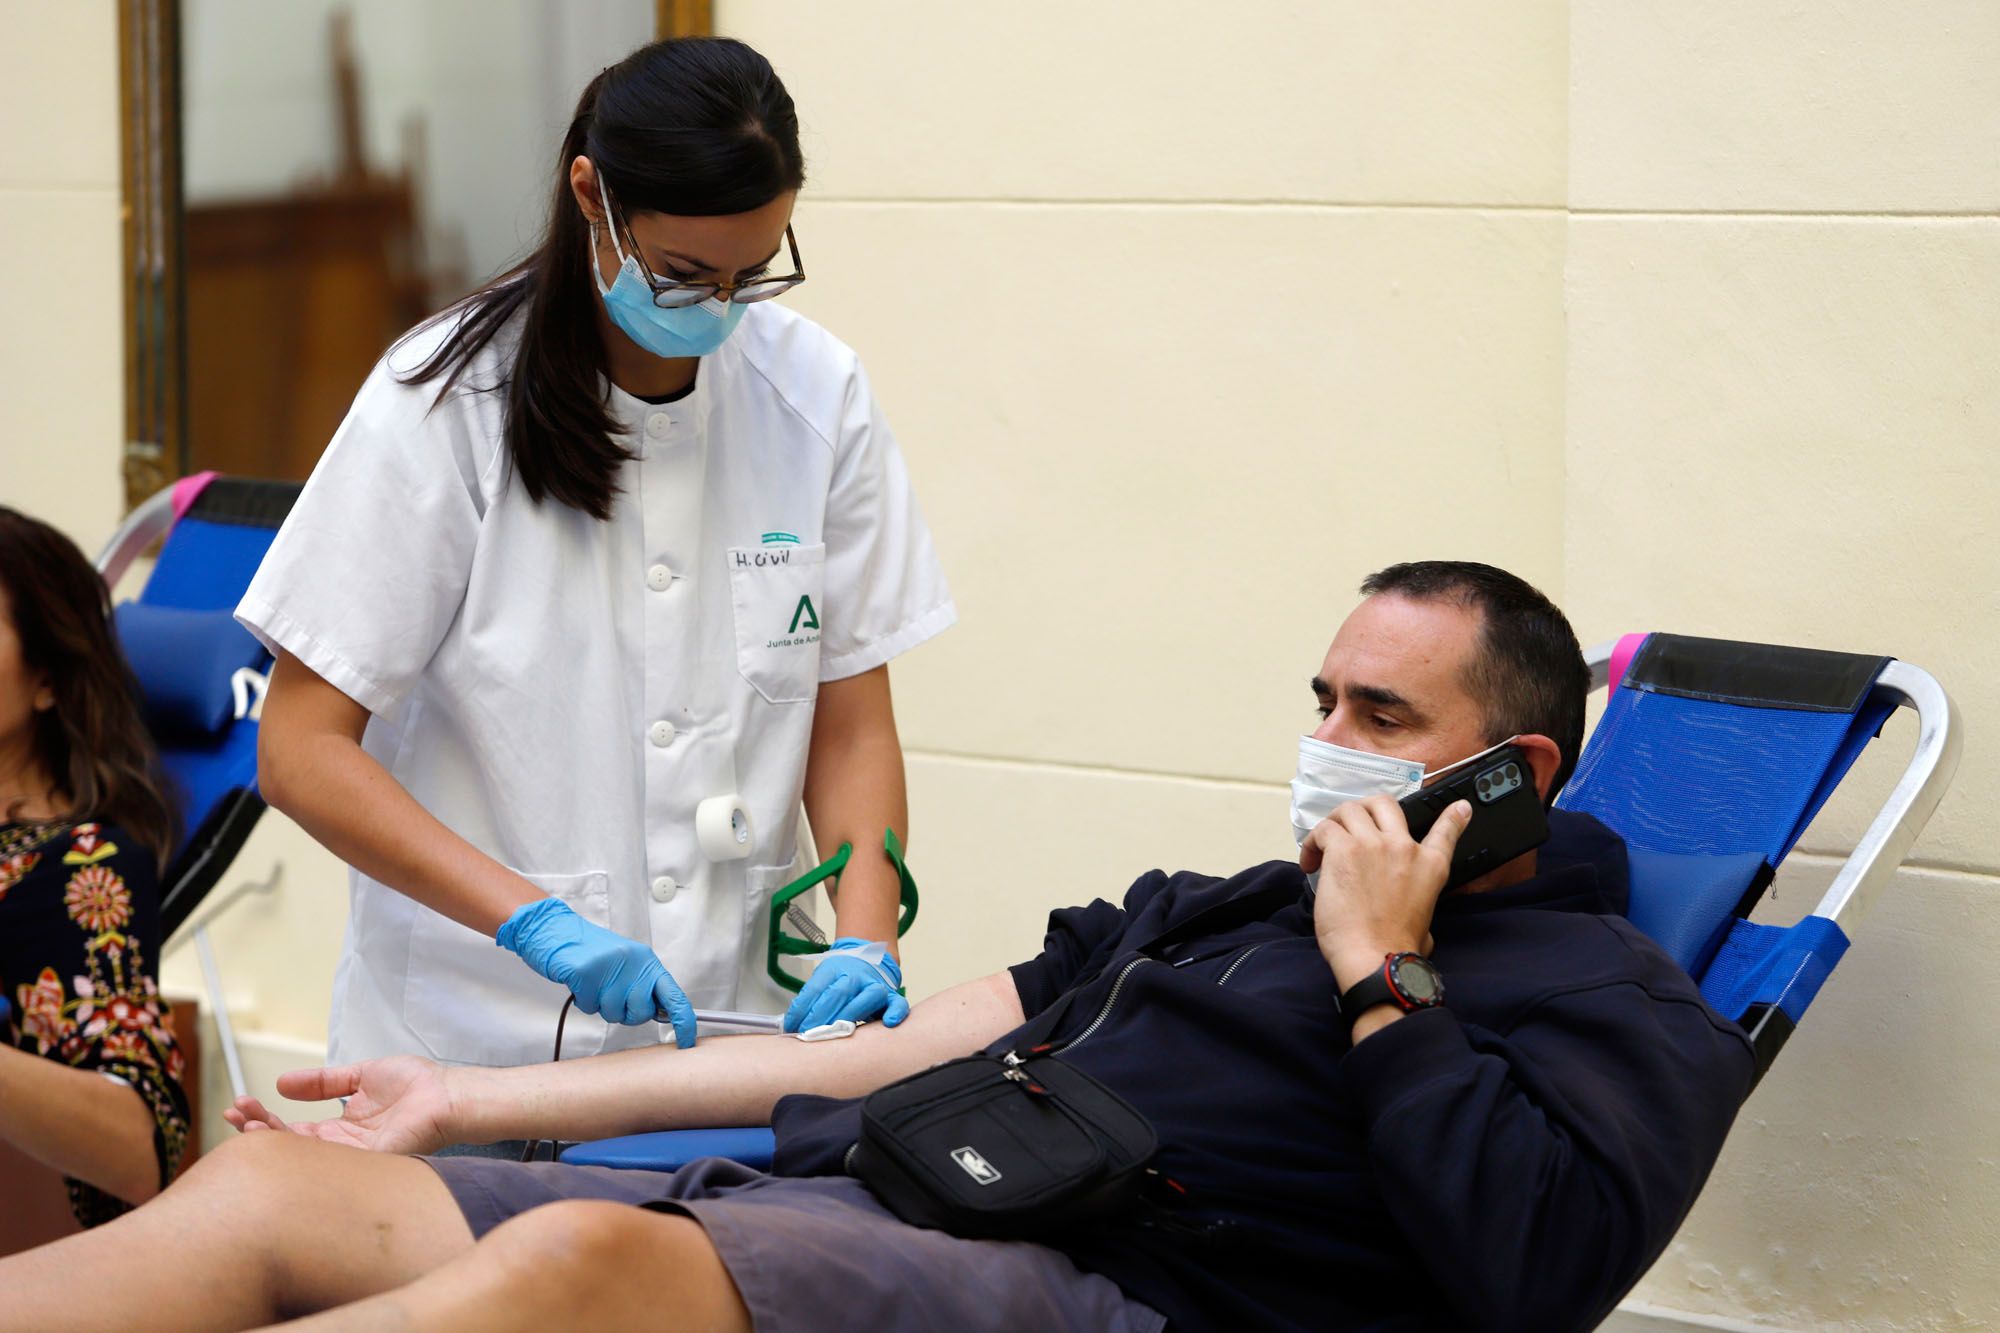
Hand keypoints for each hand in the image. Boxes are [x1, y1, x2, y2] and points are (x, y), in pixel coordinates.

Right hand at [222, 1055, 455, 1154]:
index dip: (264, 1119)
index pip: (291, 1131)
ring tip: (244, 1123)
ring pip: (301, 1158)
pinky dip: (298, 1151)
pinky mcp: (365, 1163)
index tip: (240, 1103)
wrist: (448, 1093)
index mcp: (339, 1131)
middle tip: (233, 1113)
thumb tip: (282, 1083)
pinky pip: (327, 1163)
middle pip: (288, 1147)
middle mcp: (341, 1150)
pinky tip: (275, 1138)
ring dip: (269, 1140)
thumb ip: (323, 1081)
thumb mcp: (360, 1075)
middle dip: (256, 1131)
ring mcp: (351, 1160)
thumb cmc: (416, 1085)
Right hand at [497, 898, 696, 1046]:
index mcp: (646, 961)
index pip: (675, 996)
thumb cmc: (589, 950)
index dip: (684, 1022)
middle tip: (610, 995)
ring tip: (592, 983)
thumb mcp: (625, 964)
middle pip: (641, 1013)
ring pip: (613, 1014)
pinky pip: (589, 1007)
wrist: (553, 928)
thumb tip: (662, 1013)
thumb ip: (642, 986)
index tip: (686, 1042)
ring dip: (600, 1005)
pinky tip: (579, 982)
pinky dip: (582, 1000)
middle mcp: (634, 963)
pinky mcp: (586, 972)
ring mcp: (610, 967)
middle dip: (625, 1014)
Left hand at [784, 938, 909, 1032]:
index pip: (815, 988)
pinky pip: (898, 1003)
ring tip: (838, 1032)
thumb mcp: (821, 980)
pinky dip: (896, 1012)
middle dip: (821, 1016)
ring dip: (851, 1015)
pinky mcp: (891, 996)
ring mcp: (875, 985)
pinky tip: (888, 1023)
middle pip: (838, 993)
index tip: (791, 1027)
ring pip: (867, 997)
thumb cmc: (841, 977)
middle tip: (808, 1035)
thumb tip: (790, 1026)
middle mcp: (856, 975)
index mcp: (834, 969)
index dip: (801, 1009)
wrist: (868, 961)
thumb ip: (809, 1000)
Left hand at [1301, 795, 1471, 990]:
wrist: (1378, 957)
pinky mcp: (1343, 850)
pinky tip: (1310, 863)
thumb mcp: (1425, 924)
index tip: (1459, 806)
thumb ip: (1419, 910)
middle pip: (1384, 804)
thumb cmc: (1396, 948)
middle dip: (1364, 810)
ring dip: (1333, 824)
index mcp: (1430, 866)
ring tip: (1321, 848)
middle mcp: (1404, 848)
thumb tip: (1419, 930)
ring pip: (1349, 810)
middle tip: (1348, 827)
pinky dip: (1313, 842)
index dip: (1452, 816)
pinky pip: (1324, 830)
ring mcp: (1373, 845)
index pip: (1445, 831)